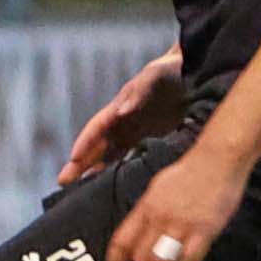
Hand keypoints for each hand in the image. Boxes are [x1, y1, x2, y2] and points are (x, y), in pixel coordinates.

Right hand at [59, 52, 188, 181]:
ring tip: (82, 190)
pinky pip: (132, 156)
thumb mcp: (156, 75)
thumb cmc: (172, 69)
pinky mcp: (153, 137)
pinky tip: (117, 186)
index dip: (84, 143)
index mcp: (121, 106)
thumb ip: (138, 92)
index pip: (97, 128)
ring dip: (97, 170)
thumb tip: (120, 112)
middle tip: (63, 182)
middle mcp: (124, 120)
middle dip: (80, 163)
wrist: (197, 69)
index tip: (72, 161)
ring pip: (111, 154)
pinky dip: (122, 170)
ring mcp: (137, 130)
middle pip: (98, 144)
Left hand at [103, 142, 250, 260]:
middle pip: (140, 256)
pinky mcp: (203, 232)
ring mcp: (180, 227)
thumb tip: (140, 227)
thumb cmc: (189, 172)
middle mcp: (158, 219)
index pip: (121, 240)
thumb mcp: (158, 188)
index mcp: (145, 208)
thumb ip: (148, 209)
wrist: (217, 161)